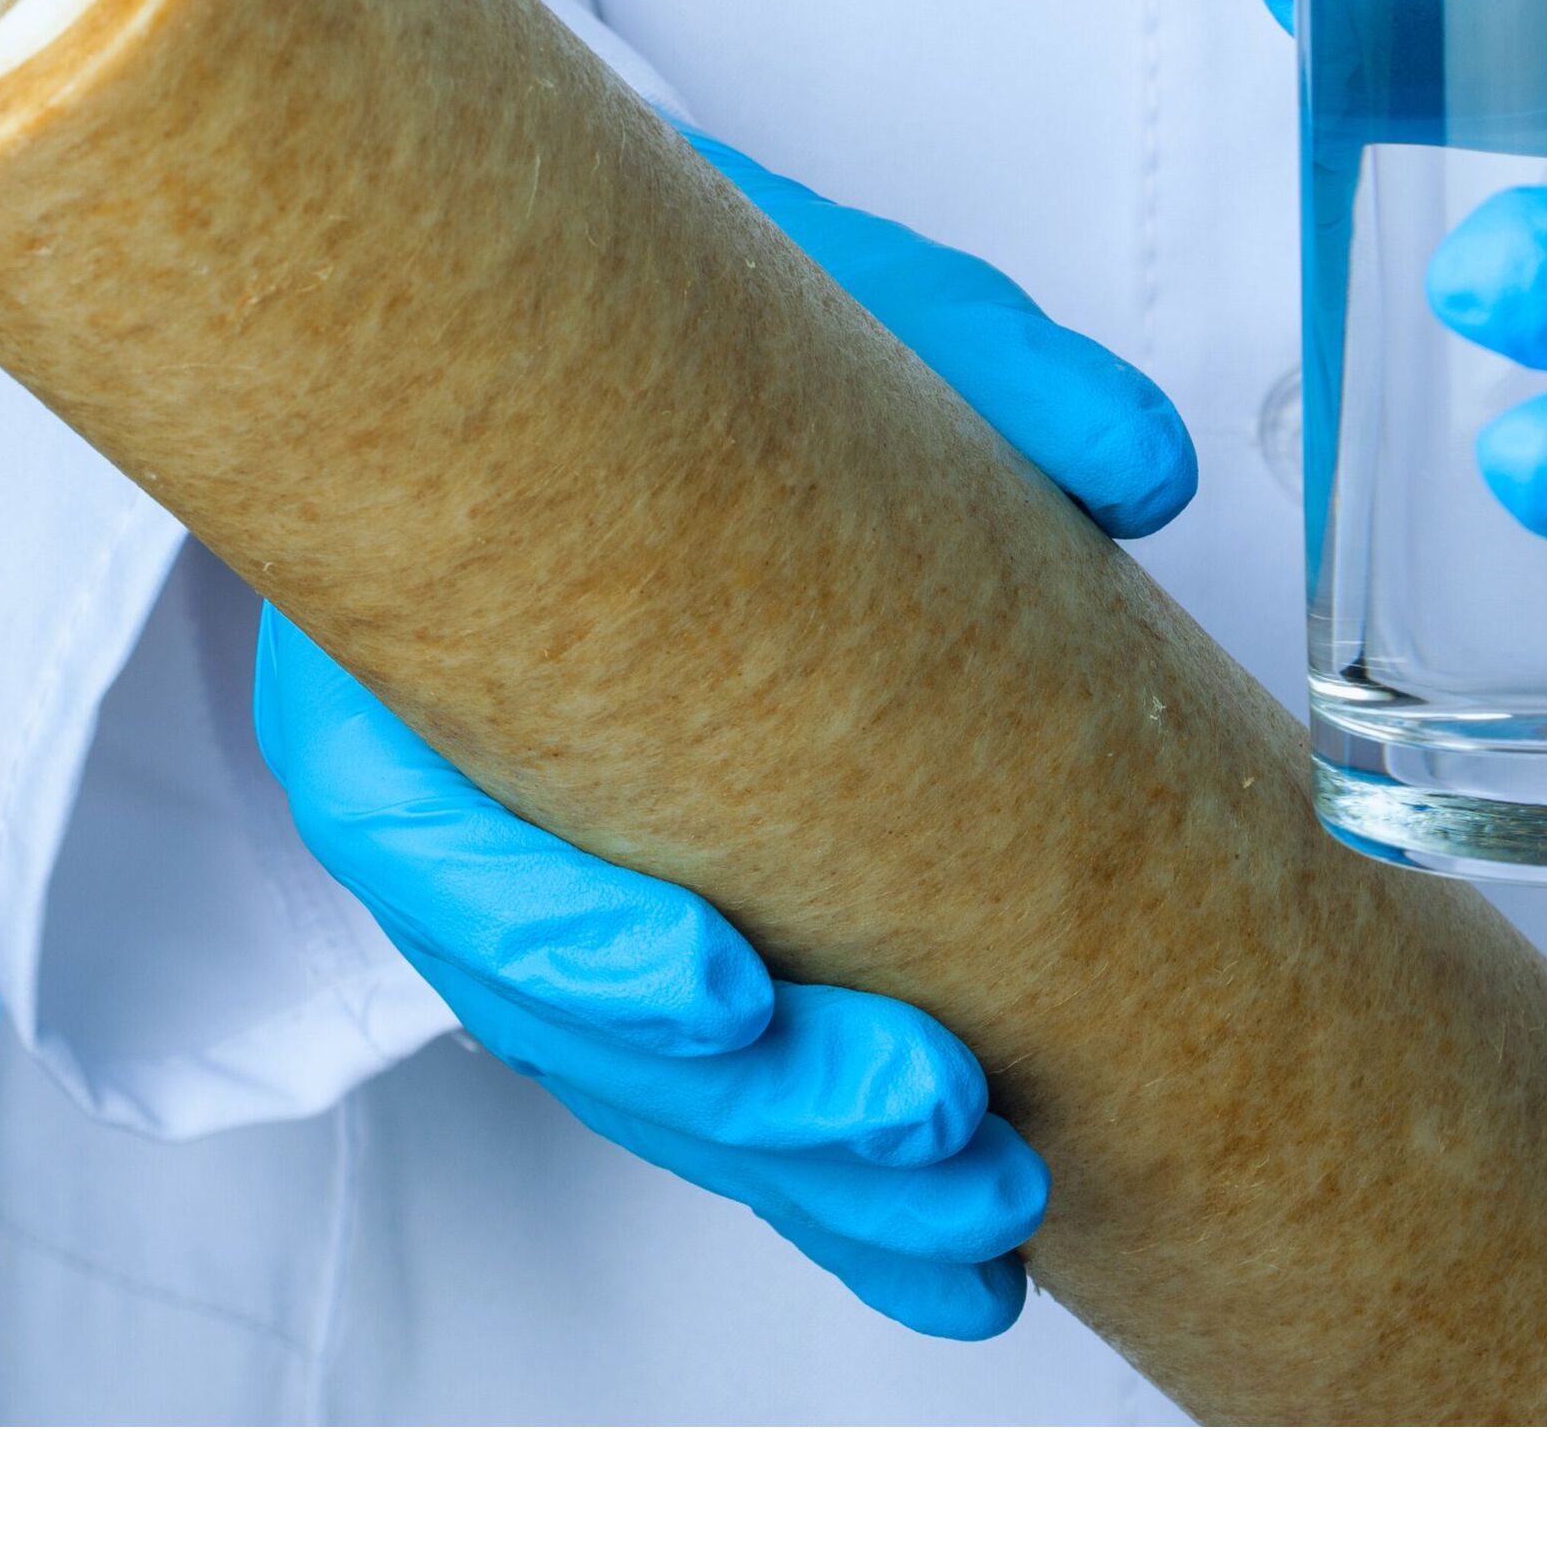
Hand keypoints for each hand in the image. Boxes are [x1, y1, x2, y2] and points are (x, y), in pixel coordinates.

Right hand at [255, 127, 1197, 1340]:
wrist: (589, 325)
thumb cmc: (657, 317)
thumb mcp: (786, 282)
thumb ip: (965, 353)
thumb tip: (1145, 468)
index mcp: (400, 646)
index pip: (419, 834)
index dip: (550, 935)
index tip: (719, 982)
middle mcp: (443, 790)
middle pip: (546, 1010)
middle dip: (746, 1101)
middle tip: (942, 1110)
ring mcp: (539, 881)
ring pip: (639, 1088)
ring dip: (811, 1182)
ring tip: (991, 1221)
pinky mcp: (645, 932)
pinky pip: (713, 1090)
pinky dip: (835, 1191)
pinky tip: (967, 1263)